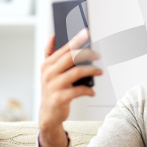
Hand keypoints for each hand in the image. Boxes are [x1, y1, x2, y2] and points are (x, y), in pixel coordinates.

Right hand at [39, 29, 101, 146]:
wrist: (48, 114)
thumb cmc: (53, 90)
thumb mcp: (48, 72)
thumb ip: (50, 54)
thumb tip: (53, 36)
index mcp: (47, 65)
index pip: (63, 49)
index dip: (75, 40)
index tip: (86, 32)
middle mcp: (48, 74)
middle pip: (70, 57)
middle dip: (86, 53)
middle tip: (98, 53)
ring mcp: (53, 86)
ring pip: (76, 72)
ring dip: (91, 71)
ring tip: (100, 71)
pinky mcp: (59, 98)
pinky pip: (78, 90)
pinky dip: (88, 90)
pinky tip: (92, 91)